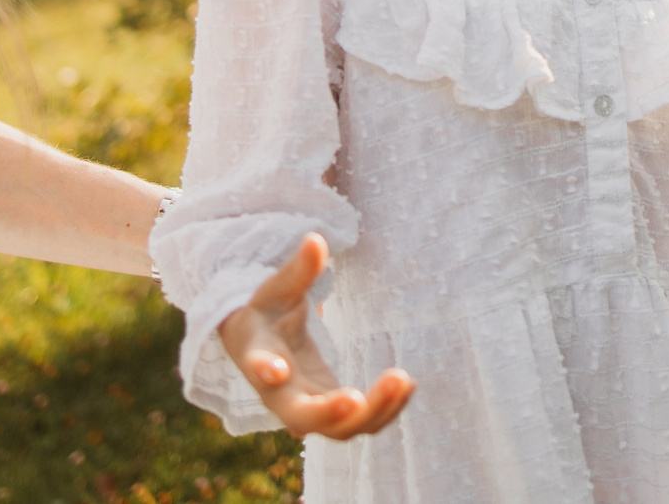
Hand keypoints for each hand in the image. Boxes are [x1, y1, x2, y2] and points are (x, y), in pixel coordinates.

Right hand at [217, 234, 413, 438]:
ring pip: (339, 429)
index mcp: (259, 357)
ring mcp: (308, 407)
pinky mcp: (331, 410)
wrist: (259, 344)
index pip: (259, 371)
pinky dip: (384, 410)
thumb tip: (316, 239)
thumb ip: (298, 270)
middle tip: (358, 398)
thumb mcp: (277, 287)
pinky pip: (360, 421)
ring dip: (373, 412)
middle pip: (304, 418)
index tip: (277, 371)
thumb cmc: (267, 310)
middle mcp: (281, 394)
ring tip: (402, 381)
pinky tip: (409, 386)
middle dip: (332, 412)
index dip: (266, 372)